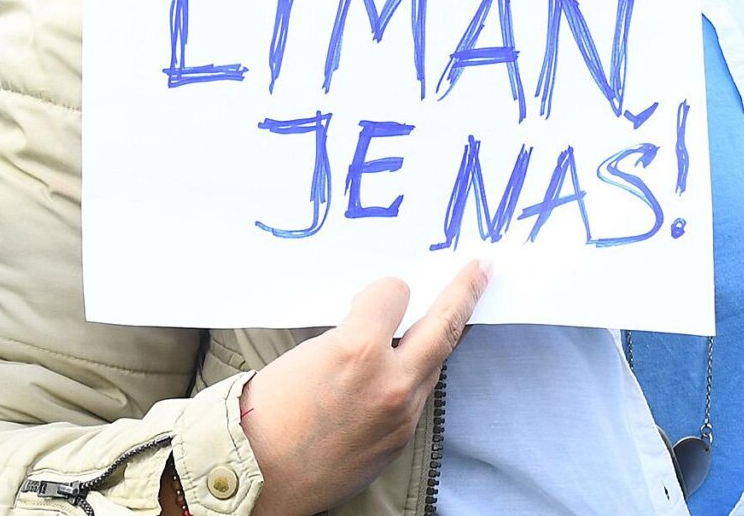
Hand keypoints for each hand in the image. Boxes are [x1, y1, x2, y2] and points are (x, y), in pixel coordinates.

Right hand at [238, 264, 489, 515]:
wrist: (260, 474)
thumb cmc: (269, 409)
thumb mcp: (308, 352)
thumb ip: (353, 332)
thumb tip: (380, 322)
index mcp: (359, 349)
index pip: (394, 291)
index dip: (385, 289)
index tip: (381, 290)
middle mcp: (390, 382)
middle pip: (444, 325)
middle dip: (465, 292)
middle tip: (482, 270)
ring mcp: (401, 415)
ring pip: (435, 361)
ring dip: (438, 337)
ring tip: (449, 314)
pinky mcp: (401, 439)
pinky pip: (418, 394)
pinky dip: (416, 374)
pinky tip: (406, 366)